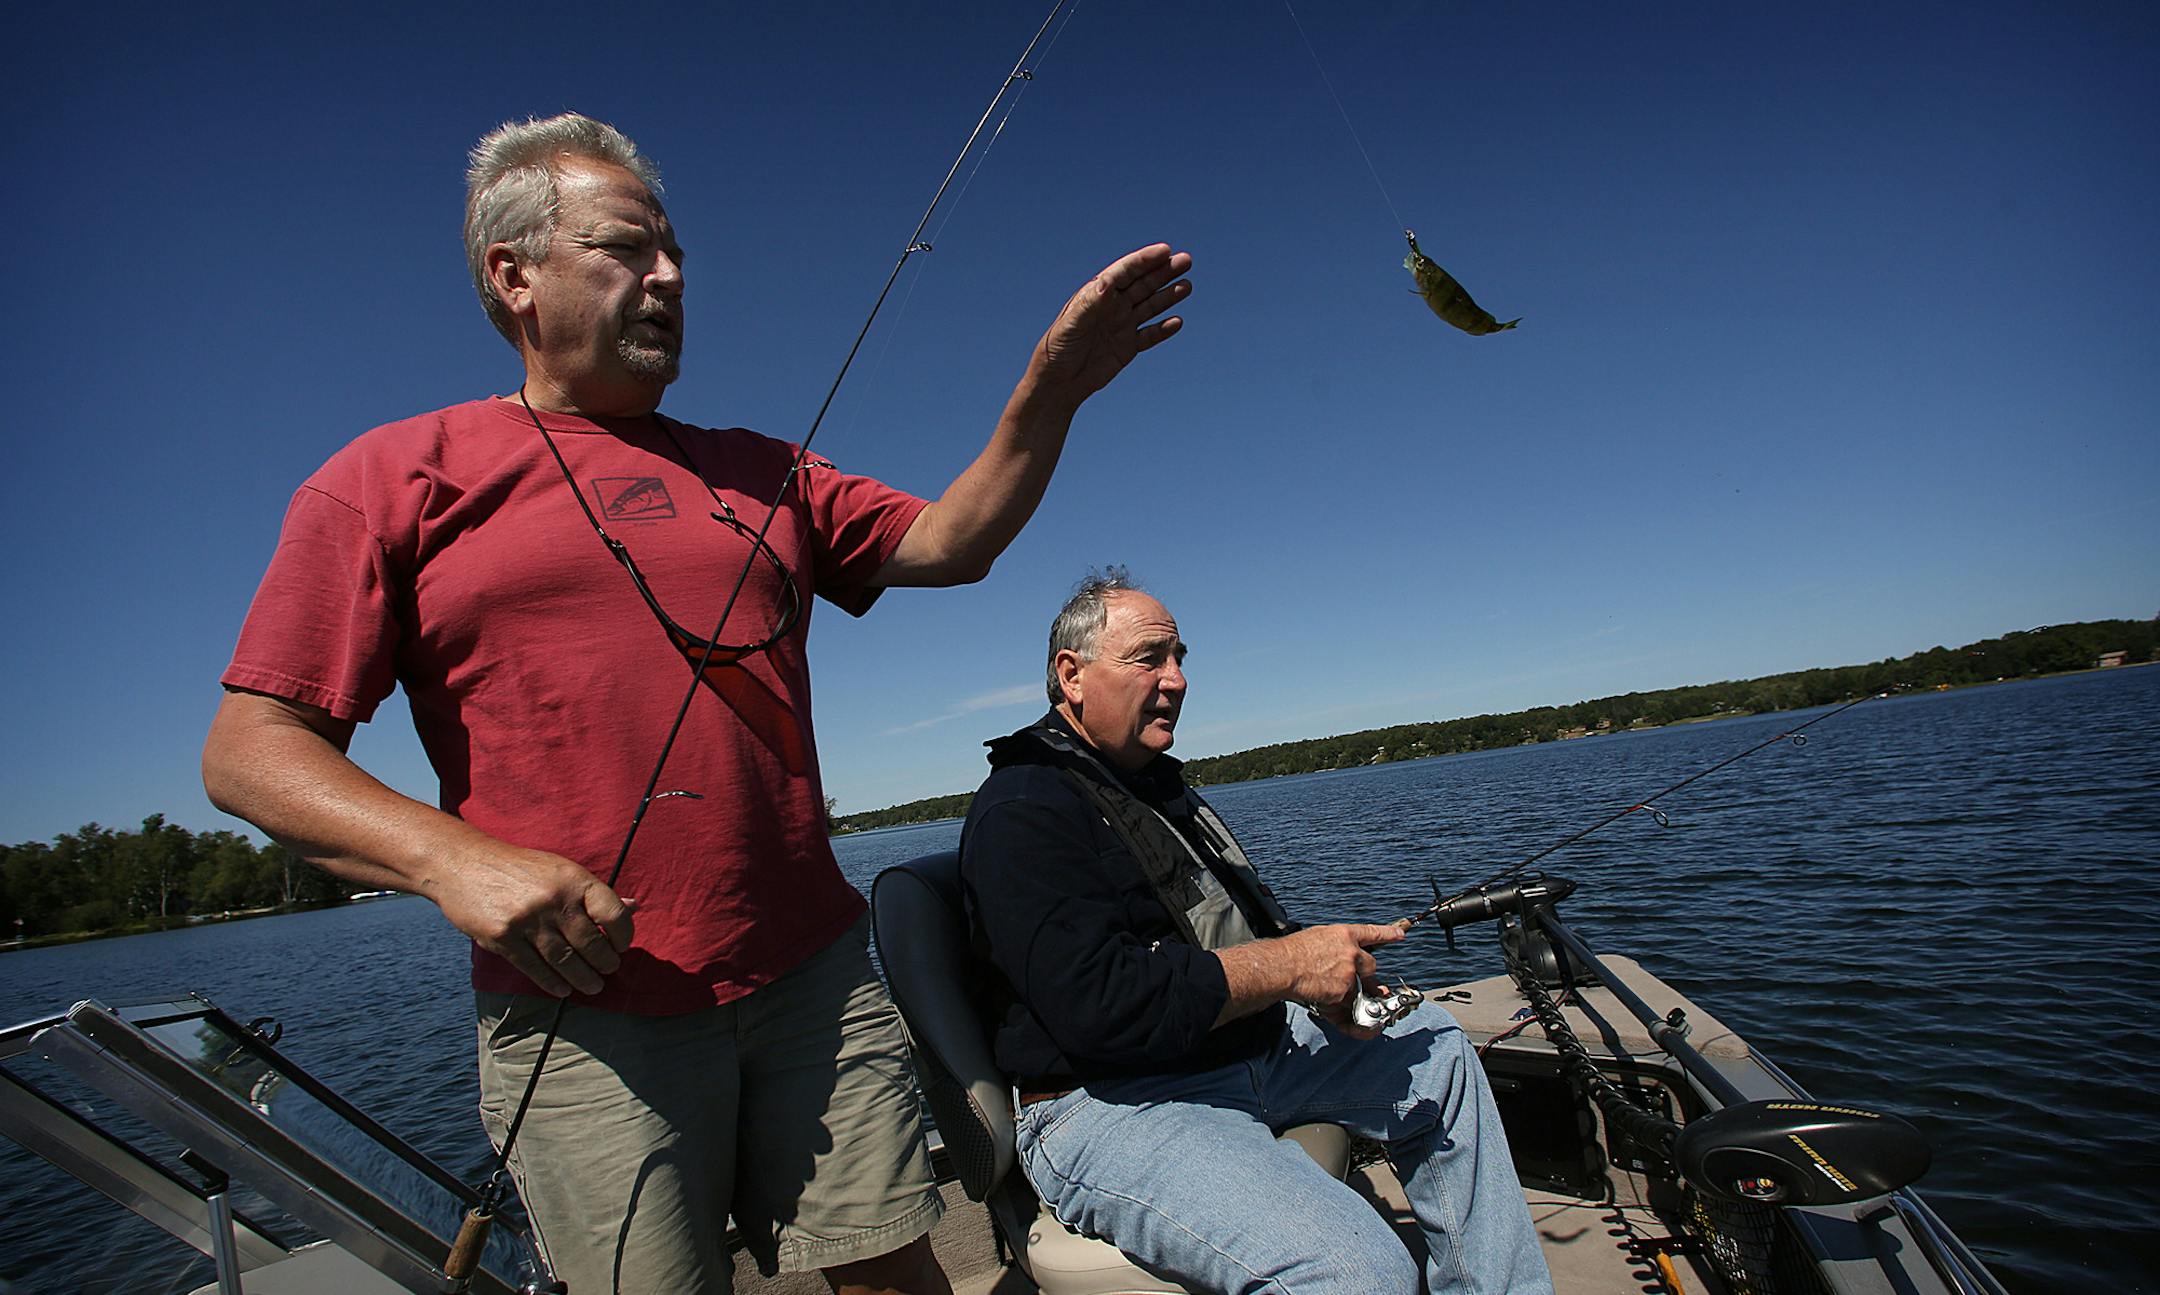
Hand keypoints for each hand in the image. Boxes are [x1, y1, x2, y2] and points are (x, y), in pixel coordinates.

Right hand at [427, 843, 637, 996]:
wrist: (464, 863)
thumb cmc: (519, 869)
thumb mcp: (560, 870)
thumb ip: (593, 893)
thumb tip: (633, 907)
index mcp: (573, 879)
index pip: (613, 913)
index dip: (624, 935)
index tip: (622, 946)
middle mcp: (553, 899)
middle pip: (590, 942)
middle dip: (604, 963)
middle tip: (608, 971)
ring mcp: (526, 919)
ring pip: (564, 960)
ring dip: (582, 979)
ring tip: (592, 987)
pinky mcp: (502, 937)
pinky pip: (534, 967)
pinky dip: (552, 982)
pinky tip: (562, 989)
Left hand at [1025, 244, 1191, 404]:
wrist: (1057, 382)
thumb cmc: (1058, 348)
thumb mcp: (1072, 323)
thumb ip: (1091, 304)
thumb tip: (1108, 284)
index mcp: (1097, 294)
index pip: (1125, 271)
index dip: (1145, 260)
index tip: (1165, 250)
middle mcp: (1112, 305)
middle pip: (1143, 284)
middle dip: (1164, 271)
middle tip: (1186, 260)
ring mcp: (1121, 325)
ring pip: (1150, 306)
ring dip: (1168, 296)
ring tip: (1187, 286)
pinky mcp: (1127, 347)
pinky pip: (1150, 335)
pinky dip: (1163, 329)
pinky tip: (1177, 322)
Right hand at [1276, 923, 1404, 1009]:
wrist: (1282, 967)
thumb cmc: (1292, 951)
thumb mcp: (1317, 936)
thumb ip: (1335, 944)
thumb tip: (1340, 953)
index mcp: (1344, 934)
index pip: (1372, 933)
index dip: (1388, 933)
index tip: (1400, 934)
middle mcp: (1351, 952)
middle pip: (1370, 965)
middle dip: (1366, 974)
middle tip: (1356, 979)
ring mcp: (1349, 973)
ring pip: (1358, 986)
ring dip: (1347, 989)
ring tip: (1325, 985)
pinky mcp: (1343, 991)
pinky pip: (1346, 999)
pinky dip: (1335, 1000)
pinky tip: (1320, 993)